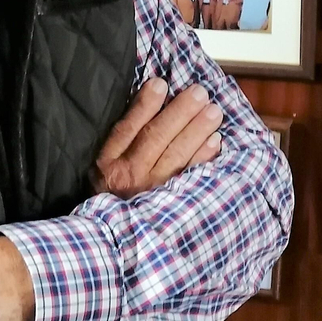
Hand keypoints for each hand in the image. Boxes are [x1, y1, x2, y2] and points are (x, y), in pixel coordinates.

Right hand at [91, 77, 220, 198]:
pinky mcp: (170, 205)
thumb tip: (152, 97)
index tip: (161, 83)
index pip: (126, 128)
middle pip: (155, 138)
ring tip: (214, 111)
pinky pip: (190, 177)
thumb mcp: (106, 165)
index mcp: (107, 163)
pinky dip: (203, 158)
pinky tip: (215, 140)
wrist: (116, 237)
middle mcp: (127, 177)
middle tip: (199, 92)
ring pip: (175, 156)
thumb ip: (124, 137)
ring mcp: (150, 192)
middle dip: (179, 113)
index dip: (144, 105)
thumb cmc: (116, 191)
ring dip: (197, 131)